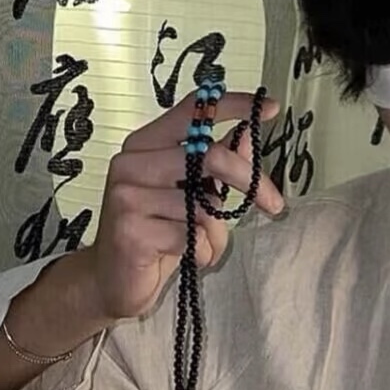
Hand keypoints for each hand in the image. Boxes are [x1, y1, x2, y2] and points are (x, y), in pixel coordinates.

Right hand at [77, 88, 284, 322]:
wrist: (113, 283)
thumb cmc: (156, 234)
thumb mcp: (190, 194)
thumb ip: (215, 164)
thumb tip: (248, 135)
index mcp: (145, 144)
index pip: (193, 110)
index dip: (234, 105)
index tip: (270, 108)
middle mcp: (131, 163)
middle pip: (210, 157)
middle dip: (251, 182)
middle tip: (275, 204)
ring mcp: (127, 196)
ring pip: (204, 205)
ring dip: (217, 233)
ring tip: (200, 244)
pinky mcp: (131, 230)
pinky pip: (193, 236)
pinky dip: (203, 252)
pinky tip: (186, 256)